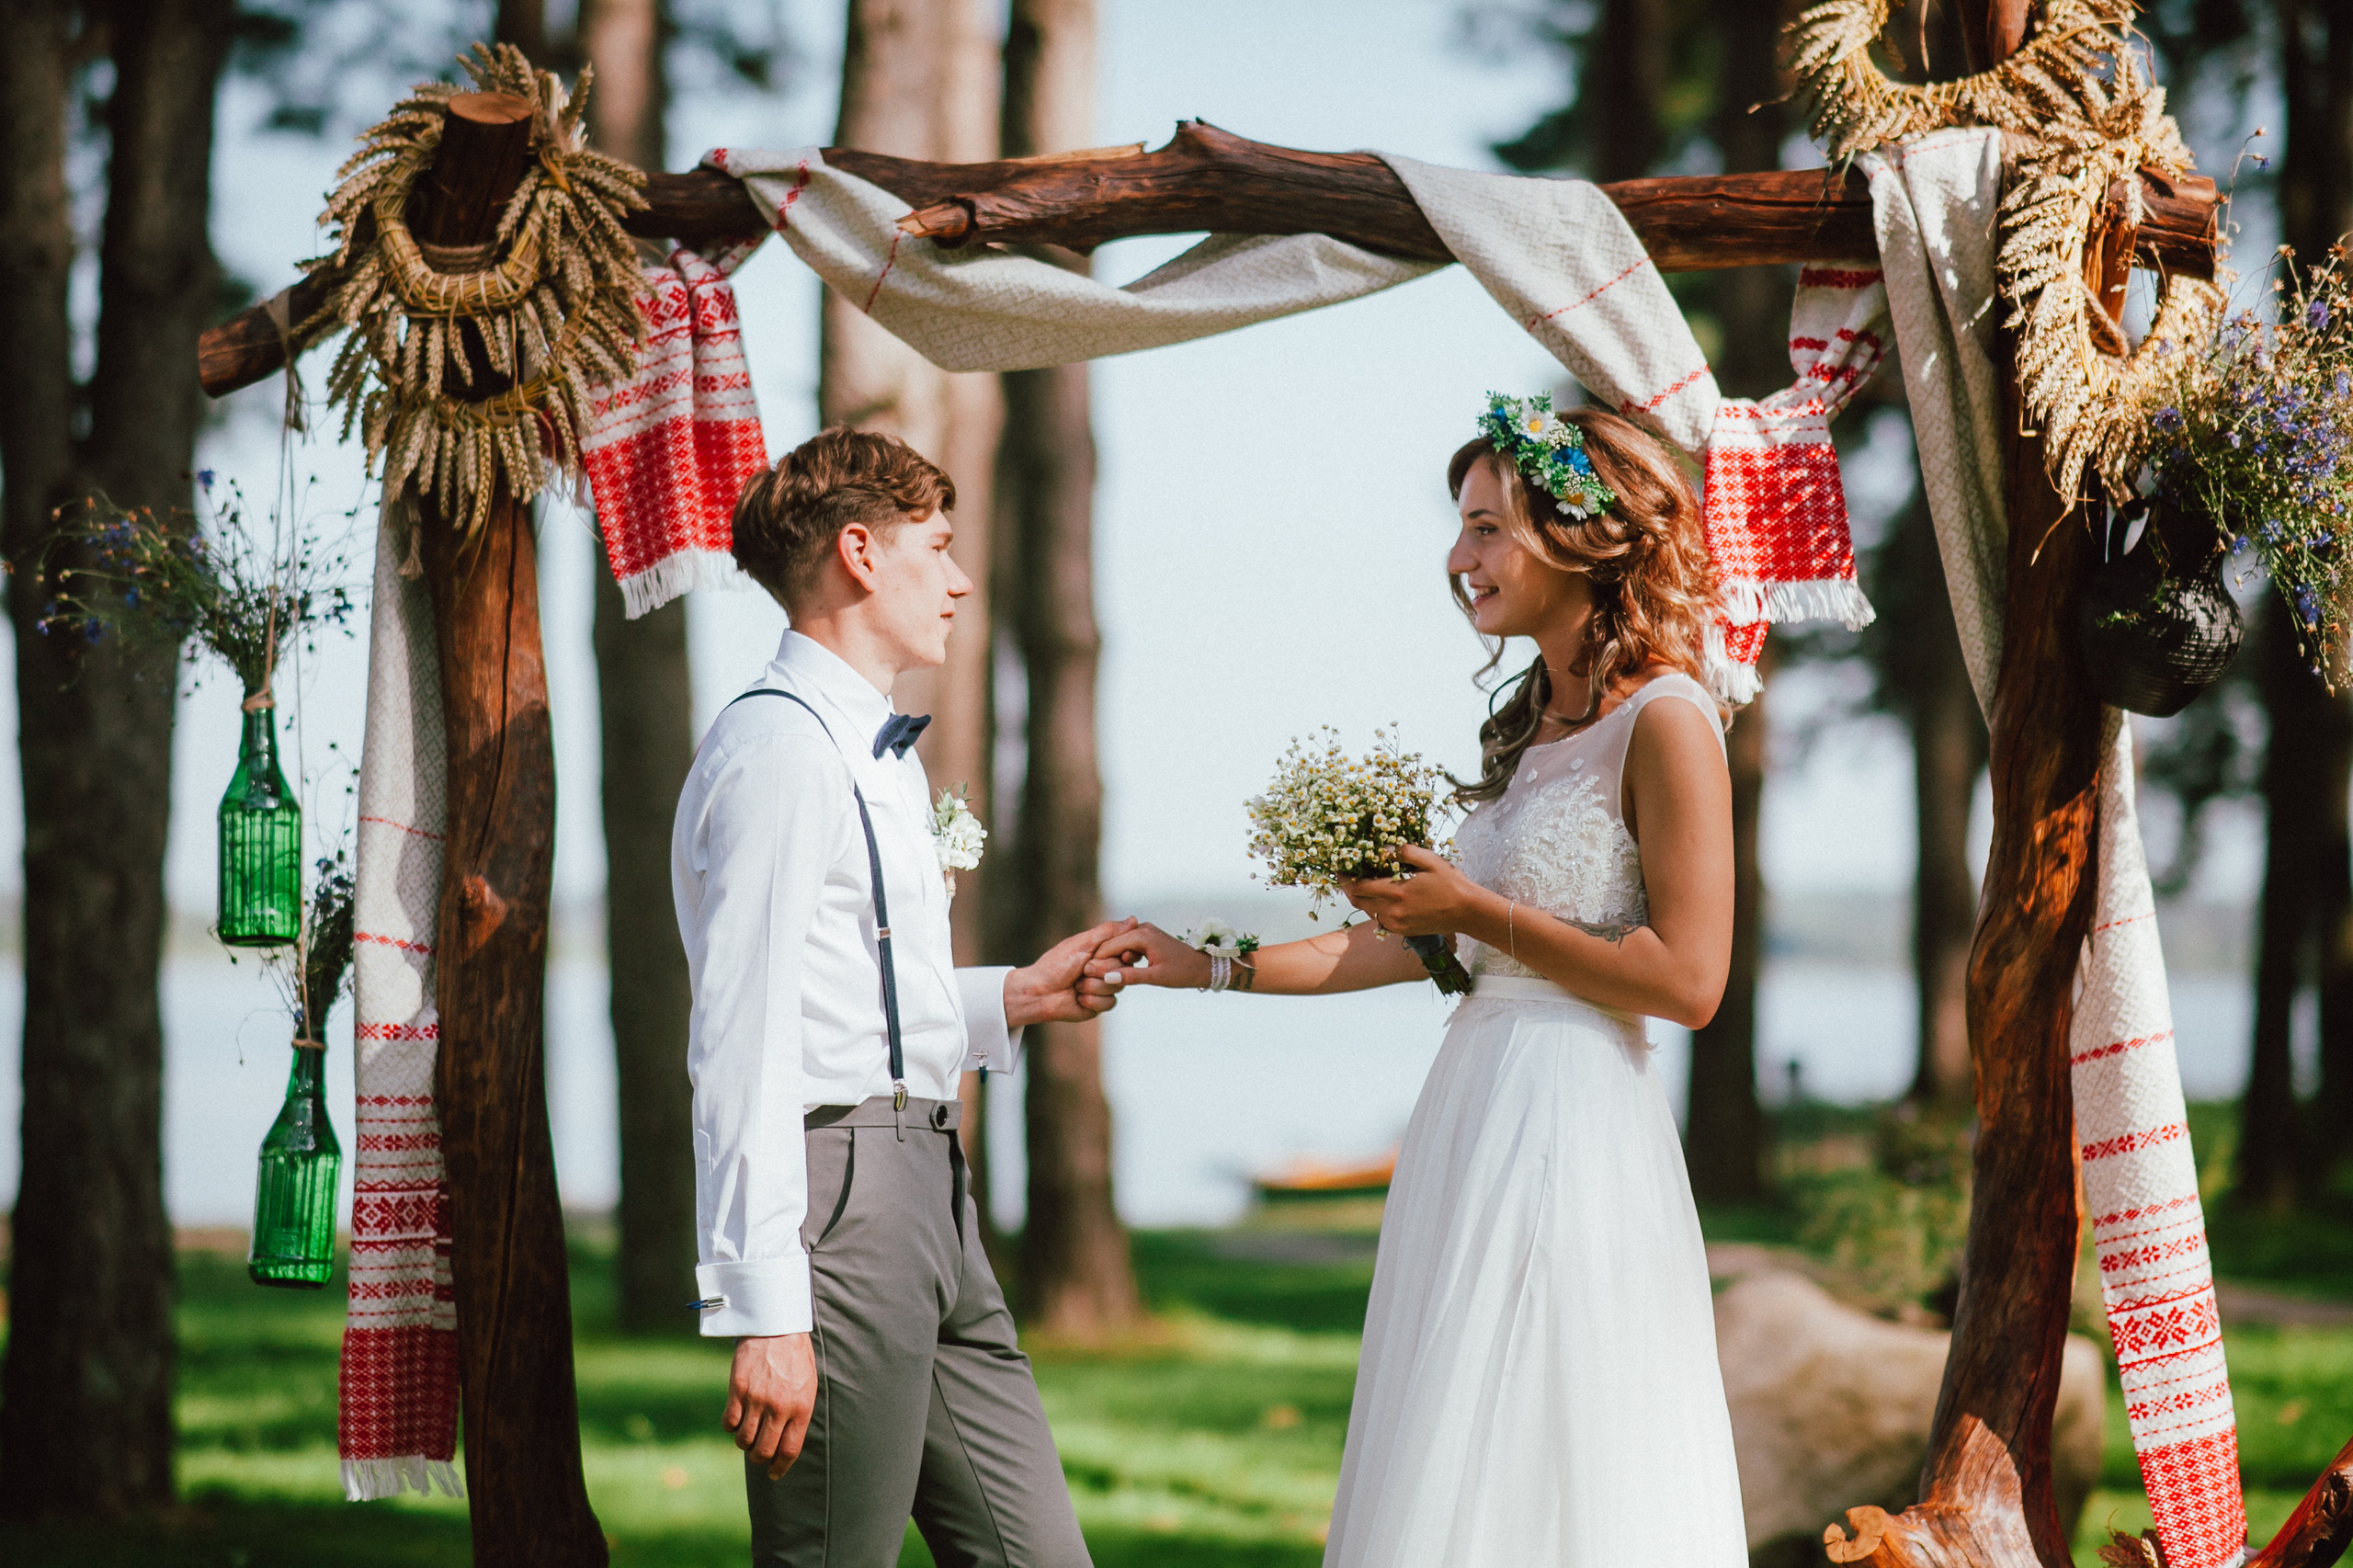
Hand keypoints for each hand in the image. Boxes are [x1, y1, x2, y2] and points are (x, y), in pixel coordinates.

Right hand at [726, 1332, 817, 1479]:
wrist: (777, 1328)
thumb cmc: (796, 1359)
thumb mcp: (807, 1386)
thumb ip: (798, 1414)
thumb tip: (785, 1444)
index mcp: (800, 1408)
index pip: (788, 1450)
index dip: (779, 1468)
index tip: (773, 1474)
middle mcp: (779, 1407)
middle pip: (764, 1450)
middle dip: (759, 1459)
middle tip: (758, 1455)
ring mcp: (757, 1399)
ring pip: (743, 1440)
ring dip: (744, 1444)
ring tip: (748, 1435)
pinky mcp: (738, 1390)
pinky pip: (728, 1423)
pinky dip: (730, 1427)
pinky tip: (736, 1419)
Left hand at [1004, 917, 1139, 1026]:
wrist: (1039, 992)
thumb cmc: (1057, 964)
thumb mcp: (1083, 943)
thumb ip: (1109, 932)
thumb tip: (1134, 919)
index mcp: (1102, 951)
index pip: (1127, 949)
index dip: (1123, 953)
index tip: (1116, 954)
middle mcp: (1106, 968)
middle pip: (1124, 969)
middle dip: (1101, 969)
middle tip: (1083, 969)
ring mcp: (1104, 987)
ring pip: (1117, 986)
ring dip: (1093, 985)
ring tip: (1076, 985)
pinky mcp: (1100, 1004)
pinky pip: (1110, 1003)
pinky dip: (1092, 999)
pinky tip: (1078, 998)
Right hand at [1079, 921, 1208, 1001]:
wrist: (1202, 967)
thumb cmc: (1182, 972)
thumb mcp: (1155, 977)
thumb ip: (1130, 977)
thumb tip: (1107, 978)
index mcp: (1143, 935)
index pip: (1111, 945)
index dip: (1097, 959)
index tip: (1084, 973)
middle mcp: (1142, 929)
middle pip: (1113, 942)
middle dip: (1102, 958)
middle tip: (1089, 975)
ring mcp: (1145, 931)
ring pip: (1119, 944)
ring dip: (1112, 958)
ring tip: (1102, 975)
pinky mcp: (1147, 938)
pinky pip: (1127, 945)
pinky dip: (1121, 956)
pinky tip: (1117, 970)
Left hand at [1339, 845, 1489, 937]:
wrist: (1468, 912)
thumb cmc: (1451, 883)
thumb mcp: (1429, 860)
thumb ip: (1404, 852)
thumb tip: (1383, 848)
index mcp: (1397, 892)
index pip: (1359, 887)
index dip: (1345, 878)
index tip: (1339, 869)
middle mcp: (1393, 912)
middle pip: (1359, 901)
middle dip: (1350, 888)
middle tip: (1347, 876)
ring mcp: (1397, 924)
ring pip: (1369, 912)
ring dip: (1364, 899)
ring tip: (1365, 884)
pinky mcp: (1403, 932)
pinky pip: (1381, 921)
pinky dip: (1377, 909)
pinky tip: (1383, 898)